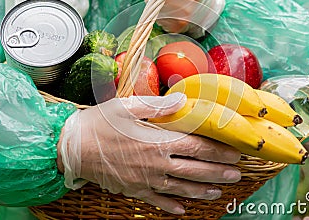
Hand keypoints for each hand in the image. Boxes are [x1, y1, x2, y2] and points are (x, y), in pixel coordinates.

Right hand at [57, 93, 240, 213]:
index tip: (234, 153)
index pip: (196, 147)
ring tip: (218, 191)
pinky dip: (171, 207)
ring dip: (202, 190)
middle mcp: (155, 164)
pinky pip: (156, 201)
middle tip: (236, 174)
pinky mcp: (133, 190)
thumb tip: (182, 100)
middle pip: (194, 169)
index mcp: (157, 141)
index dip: (218, 151)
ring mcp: (145, 180)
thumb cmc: (99, 123)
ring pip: (180, 188)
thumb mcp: (127, 106)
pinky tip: (183, 211)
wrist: (71, 148)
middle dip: (218, 172)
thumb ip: (157, 105)